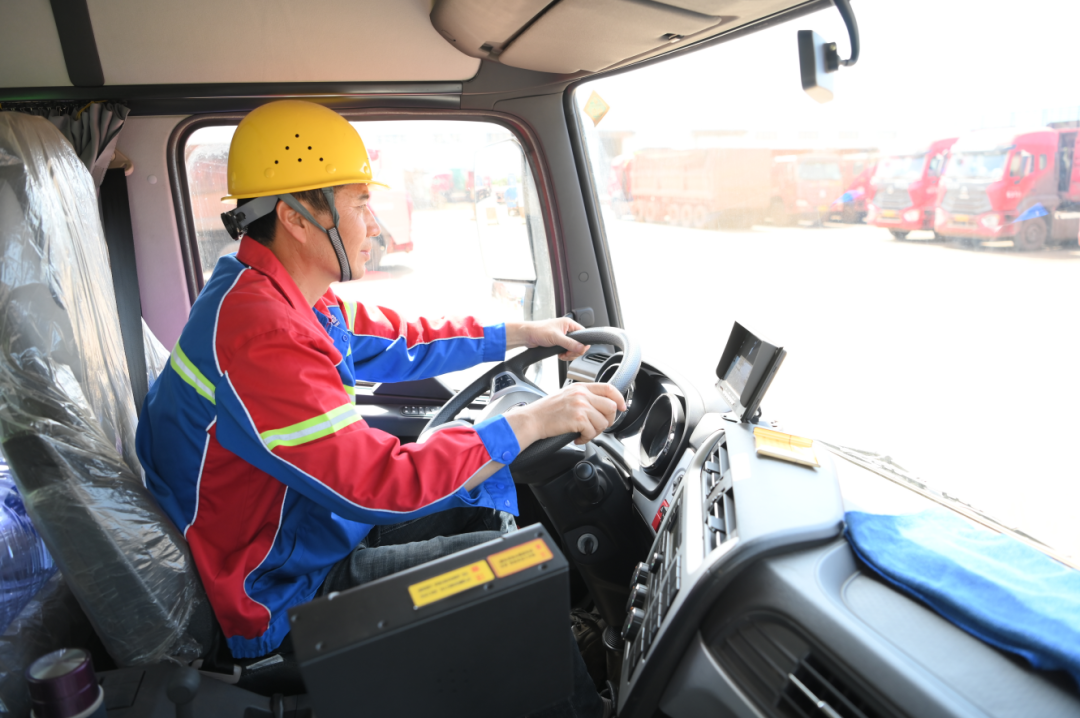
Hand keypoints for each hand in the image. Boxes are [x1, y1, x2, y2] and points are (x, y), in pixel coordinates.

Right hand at [505, 383, 626, 447]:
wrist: (532, 419)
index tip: (622, 407)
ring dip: (595, 432)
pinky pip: (592, 432)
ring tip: (584, 433)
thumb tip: (603, 406)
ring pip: (603, 422)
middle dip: (608, 420)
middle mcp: (582, 394)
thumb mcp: (568, 395)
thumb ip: (585, 397)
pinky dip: (586, 438)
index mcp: (581, 387)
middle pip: (611, 407)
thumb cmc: (547, 411)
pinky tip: (577, 438)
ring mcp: (580, 405)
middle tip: (597, 426)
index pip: (609, 388)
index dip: (619, 398)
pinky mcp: (577, 418)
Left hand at [506, 317, 588, 359]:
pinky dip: (565, 355)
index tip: (578, 350)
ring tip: (563, 355)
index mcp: (568, 324)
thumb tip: (581, 348)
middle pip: (579, 343)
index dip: (583, 343)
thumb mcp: (556, 337)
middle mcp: (567, 329)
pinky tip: (560, 355)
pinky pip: (567, 350)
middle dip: (574, 351)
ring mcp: (563, 337)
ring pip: (573, 348)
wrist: (527, 336)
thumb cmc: (539, 331)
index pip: (583, 333)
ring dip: (569, 354)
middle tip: (568, 353)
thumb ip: (570, 343)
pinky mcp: (558, 343)